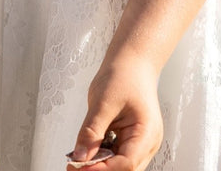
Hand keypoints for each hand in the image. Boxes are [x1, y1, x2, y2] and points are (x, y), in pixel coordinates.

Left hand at [68, 54, 163, 170]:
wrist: (132, 60)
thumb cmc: (124, 74)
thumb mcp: (103, 101)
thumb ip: (91, 131)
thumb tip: (79, 157)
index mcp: (147, 132)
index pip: (126, 164)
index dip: (101, 170)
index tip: (78, 166)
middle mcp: (147, 142)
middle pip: (124, 170)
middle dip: (99, 170)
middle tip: (74, 166)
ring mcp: (140, 143)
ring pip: (120, 166)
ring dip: (99, 165)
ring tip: (78, 159)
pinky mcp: (131, 140)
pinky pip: (116, 156)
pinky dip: (102, 156)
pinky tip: (89, 150)